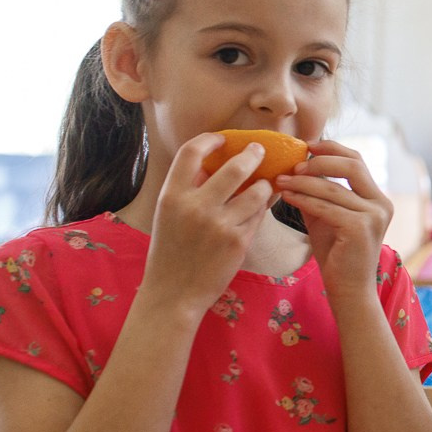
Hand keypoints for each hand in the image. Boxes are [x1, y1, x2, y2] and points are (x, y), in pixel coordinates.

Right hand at [142, 132, 275, 314]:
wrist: (173, 293)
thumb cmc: (171, 252)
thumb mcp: (168, 215)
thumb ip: (188, 189)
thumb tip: (214, 163)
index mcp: (172, 196)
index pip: (191, 152)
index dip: (210, 139)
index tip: (223, 139)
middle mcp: (195, 206)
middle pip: (235, 166)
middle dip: (253, 154)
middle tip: (260, 151)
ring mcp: (219, 224)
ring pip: (256, 190)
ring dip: (263, 185)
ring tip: (263, 186)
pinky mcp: (238, 240)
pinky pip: (259, 215)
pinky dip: (262, 208)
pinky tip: (261, 207)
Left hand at [275, 139, 393, 298]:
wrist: (348, 289)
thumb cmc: (337, 254)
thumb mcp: (327, 216)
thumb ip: (318, 193)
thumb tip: (295, 168)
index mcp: (377, 198)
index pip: (357, 160)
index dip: (332, 148)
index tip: (306, 145)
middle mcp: (381, 203)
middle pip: (352, 165)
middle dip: (319, 160)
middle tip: (293, 164)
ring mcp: (374, 216)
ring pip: (333, 187)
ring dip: (302, 181)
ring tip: (280, 180)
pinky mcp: (360, 228)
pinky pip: (326, 206)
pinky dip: (303, 198)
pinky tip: (286, 195)